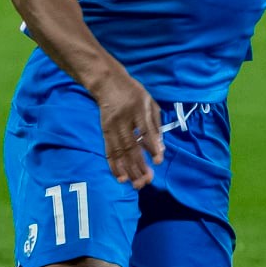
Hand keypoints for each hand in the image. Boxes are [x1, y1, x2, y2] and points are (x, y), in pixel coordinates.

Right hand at [90, 67, 163, 185]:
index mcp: (139, 109)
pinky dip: (114, 165)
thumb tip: (160, 148)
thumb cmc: (133, 93)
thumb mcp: (149, 103)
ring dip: (128, 169)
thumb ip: (156, 124)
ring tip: (135, 183)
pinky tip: (120, 177)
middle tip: (147, 180)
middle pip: (131, 145)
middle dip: (139, 164)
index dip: (152, 146)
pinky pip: (109, 151)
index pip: (146, 130)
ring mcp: (112, 126)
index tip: (158, 161)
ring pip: (120, 151)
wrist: (107, 83)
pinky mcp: (104, 131)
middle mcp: (124, 119)